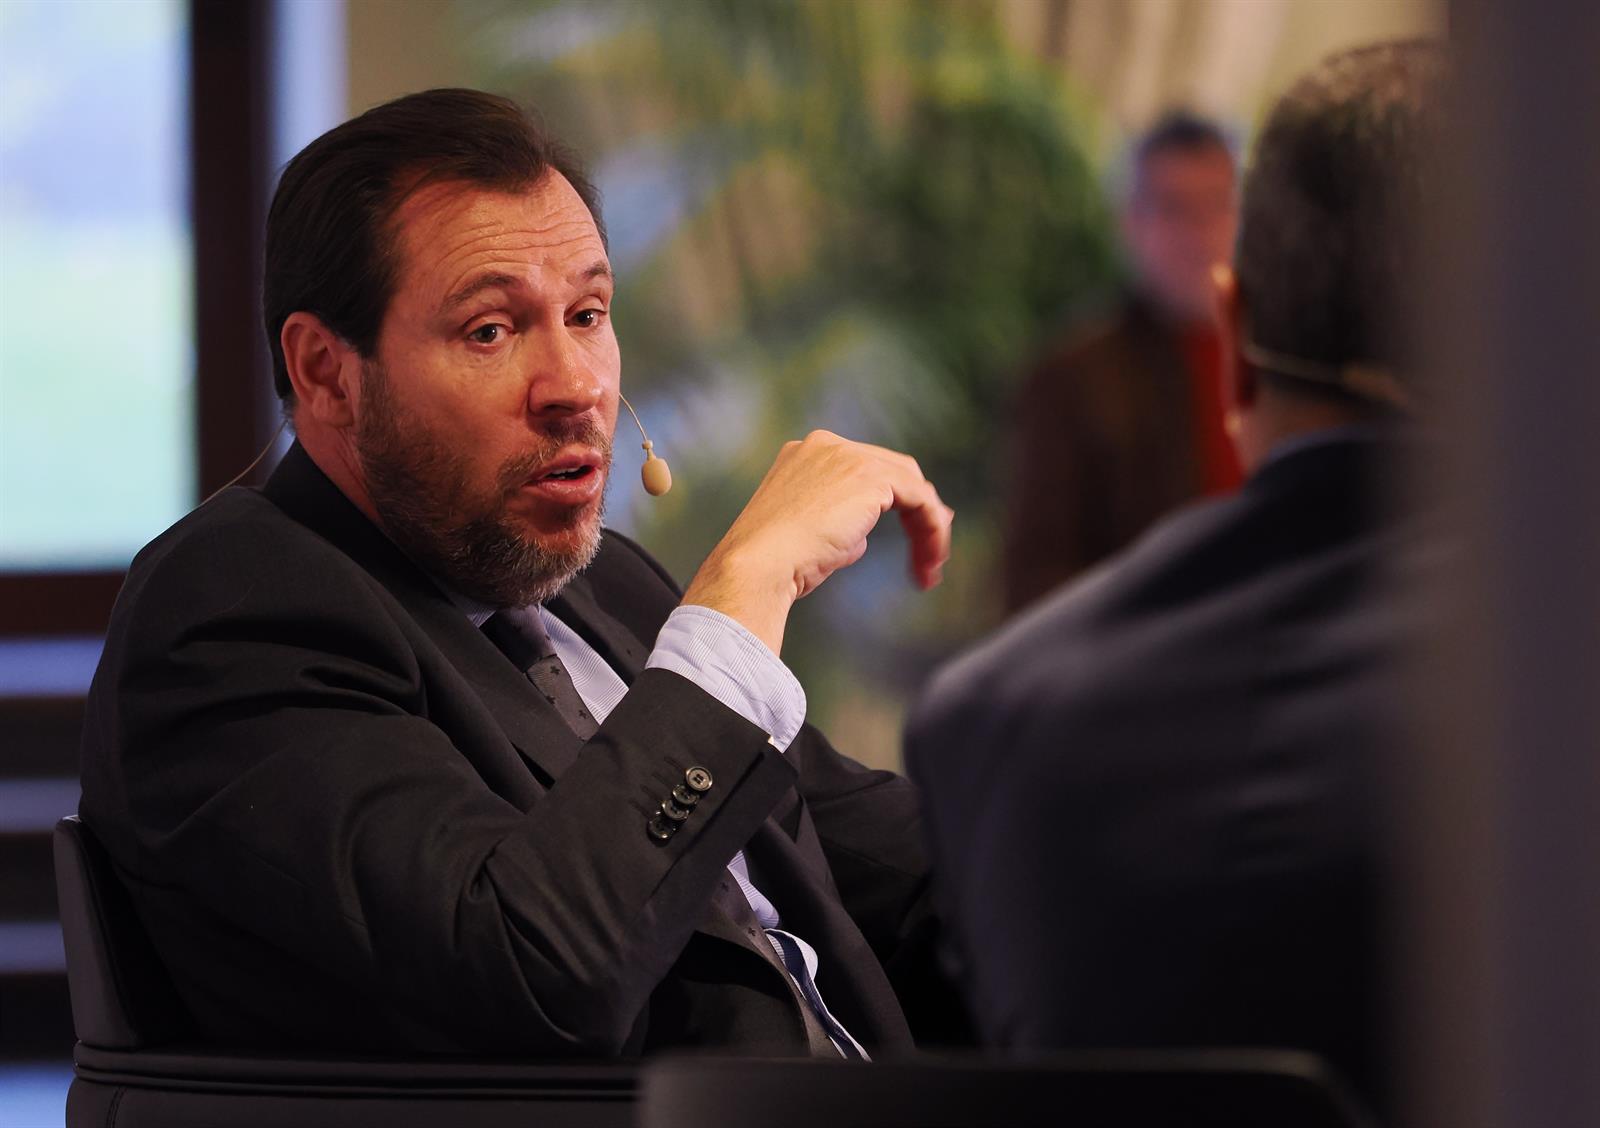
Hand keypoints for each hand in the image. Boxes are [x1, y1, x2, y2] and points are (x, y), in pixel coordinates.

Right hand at [681, 431, 953, 654]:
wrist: (758, 564)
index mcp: (805, 454)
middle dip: (917, 512)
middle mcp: (828, 446)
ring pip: (910, 485)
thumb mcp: (808, 536)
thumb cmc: (775, 563)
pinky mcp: (870, 475)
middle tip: (932, 551)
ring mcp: (848, 455)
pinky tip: (932, 557)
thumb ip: (838, 524)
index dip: (893, 501)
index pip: (864, 470)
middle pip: (892, 472)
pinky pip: (920, 498)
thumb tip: (862, 537)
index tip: (909, 537)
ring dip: (928, 526)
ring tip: (932, 566)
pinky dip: (932, 527)